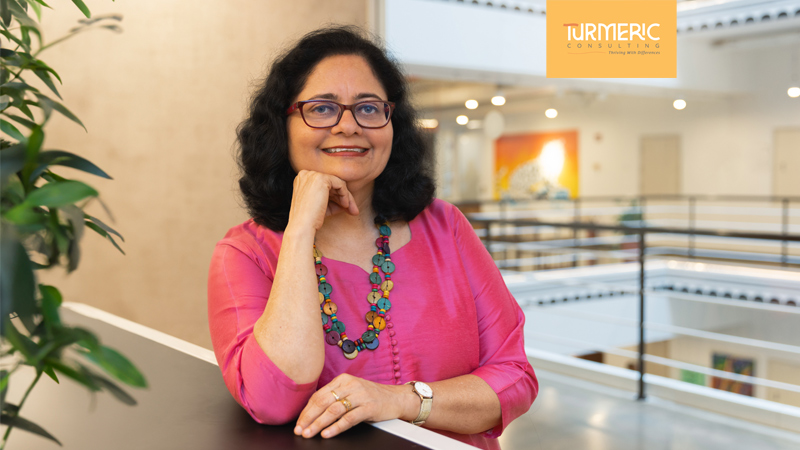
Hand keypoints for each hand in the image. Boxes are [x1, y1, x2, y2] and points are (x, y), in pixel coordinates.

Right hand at [286, 170, 358, 233]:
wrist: (302, 226)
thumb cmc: (310, 219)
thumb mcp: (323, 207)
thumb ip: (333, 200)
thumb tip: (348, 201)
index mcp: (303, 180)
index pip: (325, 185)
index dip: (337, 196)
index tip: (346, 208)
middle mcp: (306, 174)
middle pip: (332, 184)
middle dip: (344, 197)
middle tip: (353, 211)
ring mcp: (313, 175)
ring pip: (338, 184)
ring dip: (347, 198)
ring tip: (352, 210)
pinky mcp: (321, 178)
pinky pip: (340, 184)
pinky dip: (345, 195)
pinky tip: (345, 206)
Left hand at [294, 373, 415, 438]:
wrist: (397, 398)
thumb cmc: (372, 397)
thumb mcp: (352, 392)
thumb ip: (335, 398)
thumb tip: (312, 413)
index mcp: (343, 379)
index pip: (319, 395)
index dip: (306, 410)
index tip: (298, 423)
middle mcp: (350, 385)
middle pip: (323, 402)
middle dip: (309, 418)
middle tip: (300, 430)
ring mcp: (360, 395)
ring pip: (334, 410)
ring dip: (319, 424)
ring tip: (310, 433)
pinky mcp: (369, 407)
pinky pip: (349, 418)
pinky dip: (336, 427)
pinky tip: (327, 433)